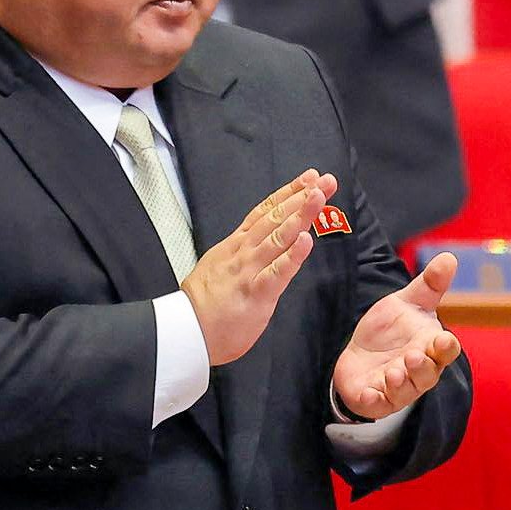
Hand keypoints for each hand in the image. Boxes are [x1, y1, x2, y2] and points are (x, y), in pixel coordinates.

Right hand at [181, 169, 325, 366]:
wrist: (186, 330)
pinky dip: (293, 255)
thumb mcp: (218, 266)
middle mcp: (244, 251)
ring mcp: (250, 269)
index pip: (265, 212)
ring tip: (320, 196)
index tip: (307, 179)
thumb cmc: (203, 305)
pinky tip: (307, 240)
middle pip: (276, 217)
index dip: (287, 193)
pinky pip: (278, 271)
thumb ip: (239, 254)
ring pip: (279, 236)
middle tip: (325, 179)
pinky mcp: (256, 292)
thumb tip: (252, 245)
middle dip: (302, 196)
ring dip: (301, 215)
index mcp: (236, 245)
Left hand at [332, 250, 460, 422]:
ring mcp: (397, 388)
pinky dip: (373, 400)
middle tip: (413, 356)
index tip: (443, 339)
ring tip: (394, 372)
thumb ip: (428, 285)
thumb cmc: (390, 330)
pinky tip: (368, 393)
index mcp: (429, 347)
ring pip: (405, 392)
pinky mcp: (374, 398)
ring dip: (401, 383)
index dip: (445, 346)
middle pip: (428, 374)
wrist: (359, 354)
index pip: (445, 350)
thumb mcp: (405, 303)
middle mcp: (418, 371)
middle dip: (422, 367)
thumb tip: (449, 257)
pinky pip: (377, 404)